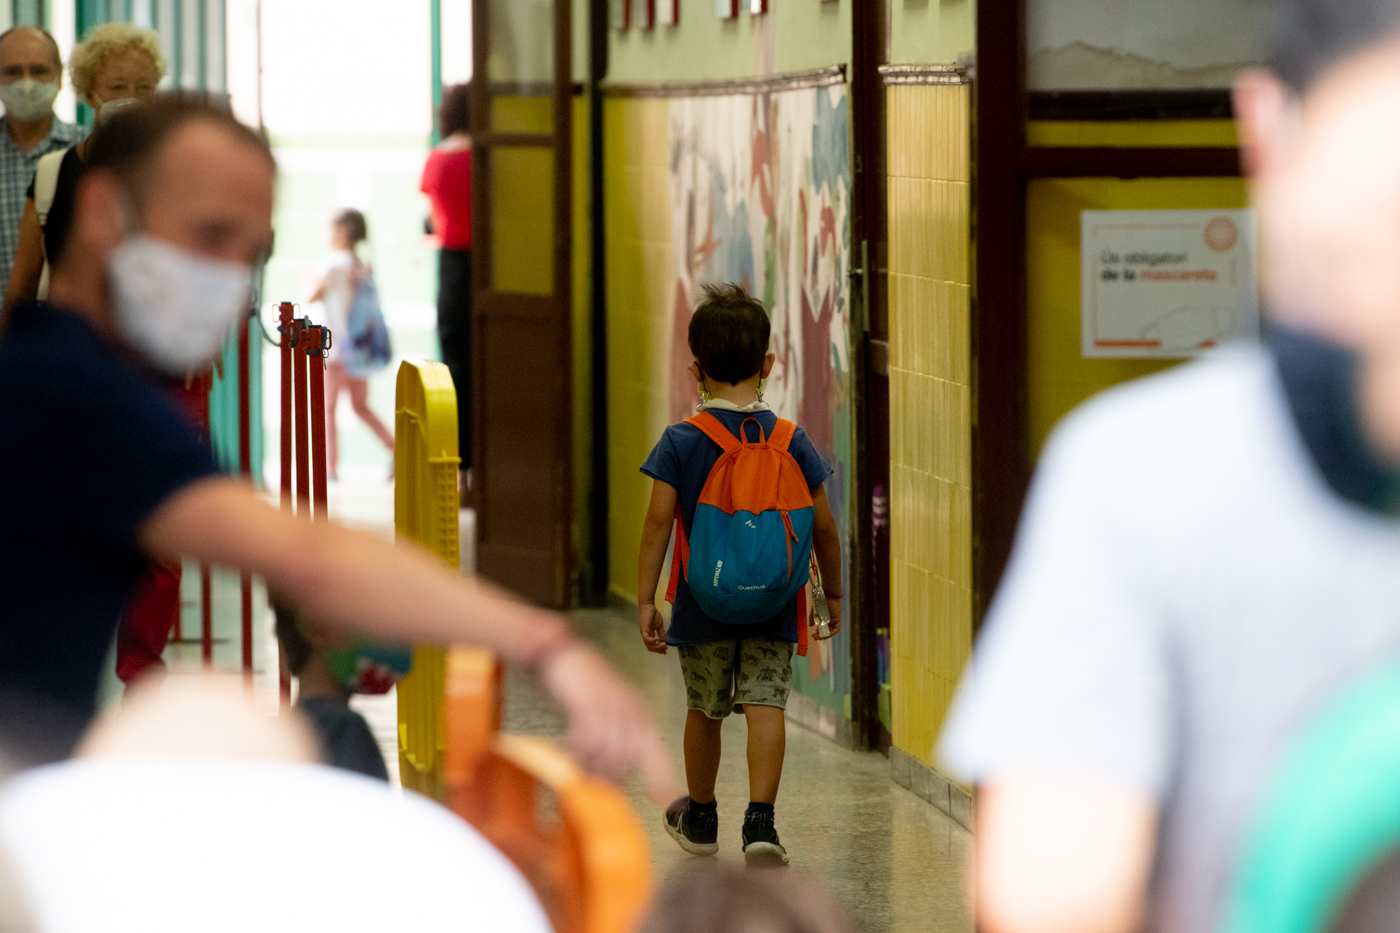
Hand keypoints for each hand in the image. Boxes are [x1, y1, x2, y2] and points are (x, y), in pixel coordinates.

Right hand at [537, 642, 678, 804]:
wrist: (566, 656)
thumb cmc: (585, 689)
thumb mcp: (609, 712)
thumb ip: (615, 740)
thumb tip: (614, 778)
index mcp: (640, 714)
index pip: (655, 751)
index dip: (661, 777)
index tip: (666, 801)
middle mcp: (630, 710)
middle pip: (627, 757)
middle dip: (610, 775)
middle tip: (592, 782)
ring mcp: (611, 706)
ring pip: (607, 751)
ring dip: (591, 764)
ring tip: (577, 766)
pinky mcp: (588, 703)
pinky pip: (588, 738)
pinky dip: (578, 750)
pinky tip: (568, 749)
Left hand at [639, 603, 667, 653]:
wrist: (648, 606)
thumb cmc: (653, 614)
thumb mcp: (659, 626)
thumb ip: (661, 634)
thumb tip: (665, 641)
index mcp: (649, 635)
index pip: (652, 646)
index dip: (658, 649)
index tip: (665, 651)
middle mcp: (645, 636)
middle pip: (650, 647)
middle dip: (658, 650)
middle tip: (665, 650)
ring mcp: (644, 633)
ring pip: (649, 645)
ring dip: (657, 646)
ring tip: (664, 645)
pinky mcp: (643, 630)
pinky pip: (647, 639)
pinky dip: (653, 641)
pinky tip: (658, 640)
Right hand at [812, 596, 841, 640]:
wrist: (827, 594)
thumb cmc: (821, 601)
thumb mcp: (815, 611)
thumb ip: (813, 618)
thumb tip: (810, 625)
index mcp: (823, 618)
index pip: (821, 629)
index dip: (818, 633)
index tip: (813, 635)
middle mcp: (829, 620)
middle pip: (826, 631)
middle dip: (821, 636)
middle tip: (815, 638)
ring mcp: (833, 620)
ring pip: (831, 631)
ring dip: (826, 636)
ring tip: (819, 637)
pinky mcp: (838, 619)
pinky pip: (836, 629)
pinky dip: (832, 632)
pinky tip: (827, 634)